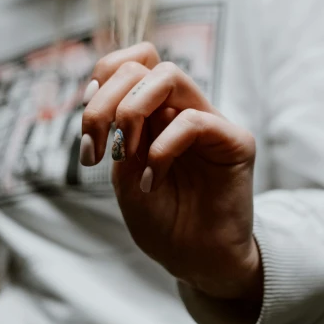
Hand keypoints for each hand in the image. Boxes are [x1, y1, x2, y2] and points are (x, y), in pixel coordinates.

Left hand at [81, 43, 262, 312]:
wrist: (197, 260)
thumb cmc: (164, 221)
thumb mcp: (125, 174)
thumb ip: (117, 133)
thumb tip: (100, 92)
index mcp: (157, 112)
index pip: (131, 63)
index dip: (100, 81)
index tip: (88, 131)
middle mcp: (184, 109)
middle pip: (142, 63)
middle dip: (104, 102)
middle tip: (96, 150)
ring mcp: (210, 121)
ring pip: (169, 75)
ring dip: (132, 111)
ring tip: (125, 154)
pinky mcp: (235, 141)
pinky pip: (193, 121)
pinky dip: (162, 149)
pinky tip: (153, 180)